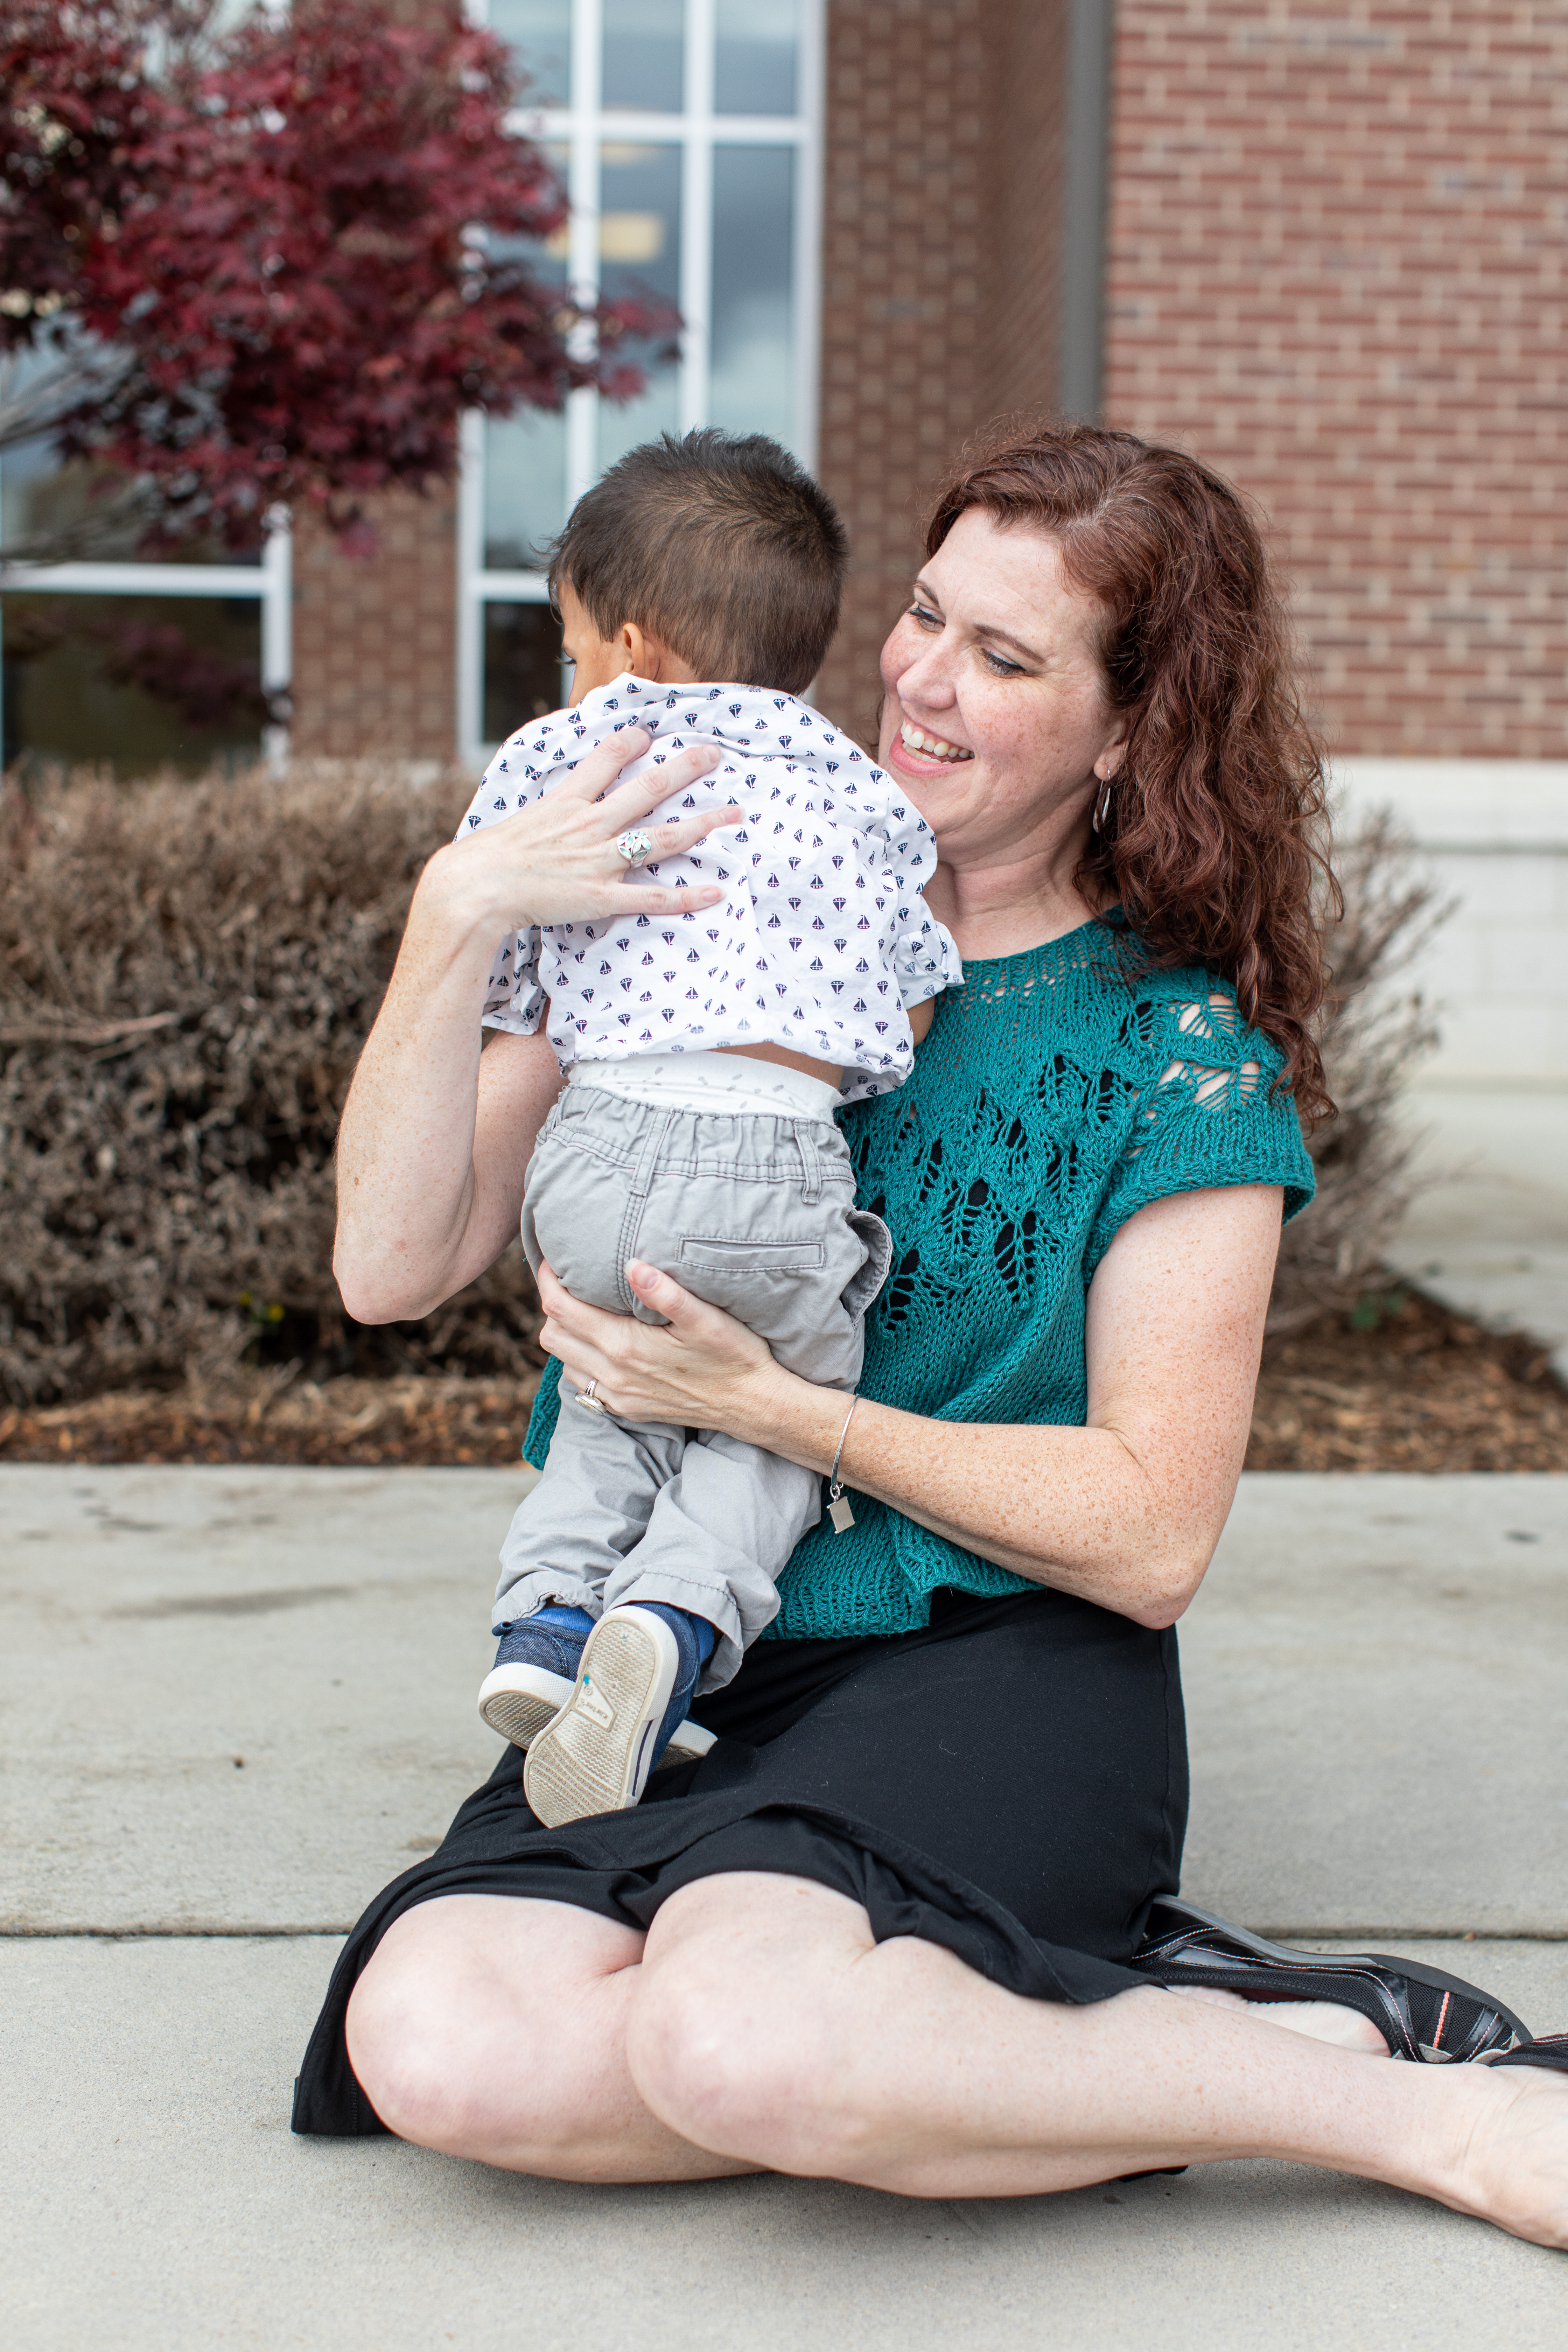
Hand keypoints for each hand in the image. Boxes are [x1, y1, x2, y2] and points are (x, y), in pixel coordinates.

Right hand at [427, 730, 741, 937]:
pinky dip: (687, 897)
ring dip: (702, 825)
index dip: (631, 742)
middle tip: (715, 754)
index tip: (649, 732)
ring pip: (661, 838)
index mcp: (567, 802)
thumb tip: (551, 809)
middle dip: (686, 768)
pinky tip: (717, 891)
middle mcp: (590, 825)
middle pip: (648, 789)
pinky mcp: (602, 898)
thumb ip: (545, 812)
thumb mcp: (518, 820)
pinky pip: (653, 898)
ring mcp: (599, 861)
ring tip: (735, 814)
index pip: (606, 759)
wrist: (476, 888)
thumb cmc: (489, 857)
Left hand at [537, 1258, 783, 1436]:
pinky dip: (580, 1359)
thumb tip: (632, 1265)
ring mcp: (618, 1395)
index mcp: (625, 1346)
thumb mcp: (707, 1319)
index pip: (560, 1310)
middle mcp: (614, 1375)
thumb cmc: (734, 1356)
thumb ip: (667, 1292)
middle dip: (552, 1305)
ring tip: (584, 1308)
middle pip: (552, 1336)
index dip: (549, 1280)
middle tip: (569, 1281)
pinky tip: (603, 1343)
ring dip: (566, 1334)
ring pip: (564, 1360)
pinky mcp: (627, 1408)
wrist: (752, 1405)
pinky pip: (583, 1383)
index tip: (555, 1259)